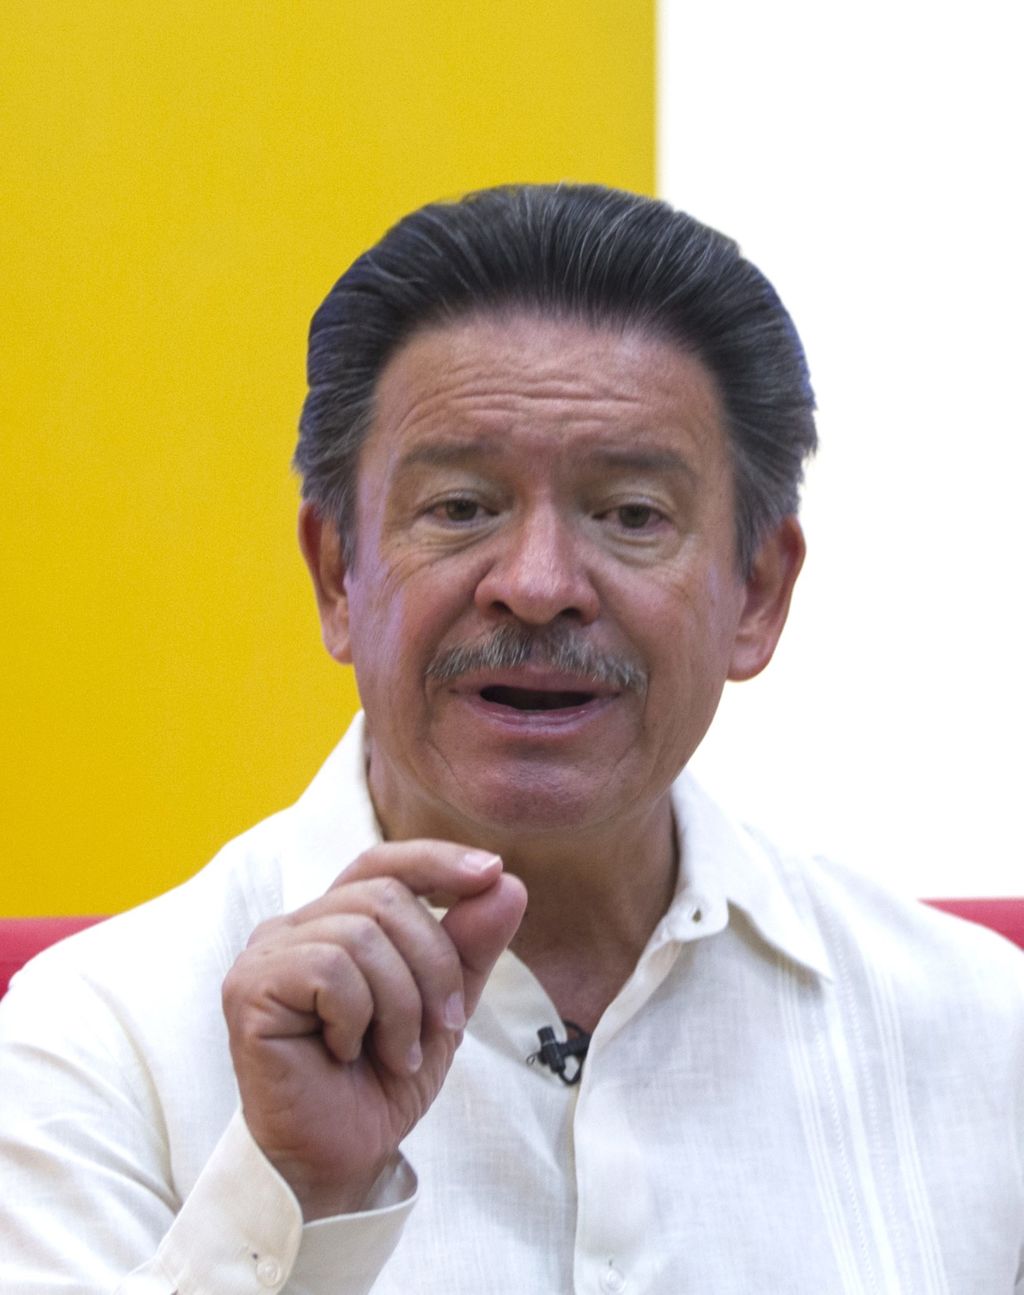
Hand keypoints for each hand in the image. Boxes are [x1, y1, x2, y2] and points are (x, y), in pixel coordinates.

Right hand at [222, 841, 525, 1219]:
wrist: (341, 1159)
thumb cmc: (381, 1081)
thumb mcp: (444, 1006)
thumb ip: (471, 946)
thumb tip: (508, 884)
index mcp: (335, 922)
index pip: (384, 864)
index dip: (436, 859)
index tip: (492, 872)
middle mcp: (294, 926)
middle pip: (385, 897)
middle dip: (433, 963)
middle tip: (443, 1026)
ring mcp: (266, 954)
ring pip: (361, 934)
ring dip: (401, 1003)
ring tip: (397, 1053)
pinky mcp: (249, 988)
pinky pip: (329, 969)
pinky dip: (359, 1016)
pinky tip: (346, 1053)